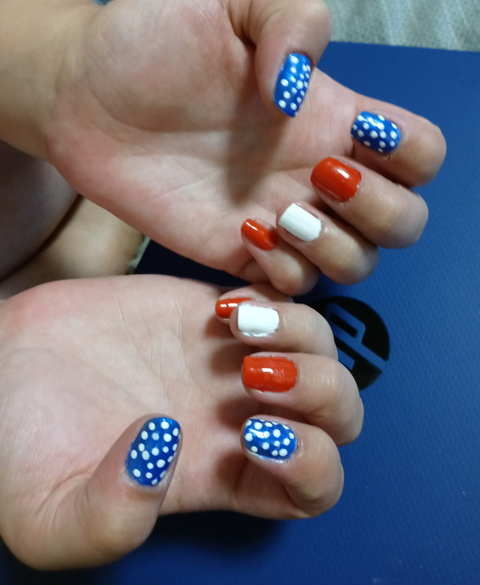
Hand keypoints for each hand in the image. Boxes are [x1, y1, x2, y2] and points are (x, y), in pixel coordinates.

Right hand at [0, 276, 361, 568]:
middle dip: (319, 391)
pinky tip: (224, 307)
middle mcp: (238, 419)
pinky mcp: (209, 314)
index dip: (310, 466)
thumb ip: (109, 518)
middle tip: (254, 374)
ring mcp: (228, 361)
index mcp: (221, 477)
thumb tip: (161, 457)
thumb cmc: (22, 451)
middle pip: (336, 414)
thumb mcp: (50, 515)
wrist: (3, 371)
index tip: (256, 438)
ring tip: (239, 328)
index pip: (313, 487)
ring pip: (322, 349)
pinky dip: (273, 298)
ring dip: (303, 336)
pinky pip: (279, 300)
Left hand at [43, 0, 442, 292]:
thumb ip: (293, 19)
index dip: (411, 153)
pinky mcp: (237, 250)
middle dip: (380, 212)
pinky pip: (291, 288)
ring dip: (332, 248)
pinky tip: (241, 230)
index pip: (419, 153)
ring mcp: (280, 219)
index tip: (357, 132)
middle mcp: (315, 175)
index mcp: (331, 118)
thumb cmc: (155, 39)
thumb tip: (305, 95)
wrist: (86, 96)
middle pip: (403, 225)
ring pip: (355, 265)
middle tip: (318, 176)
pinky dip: (283, 273)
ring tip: (277, 212)